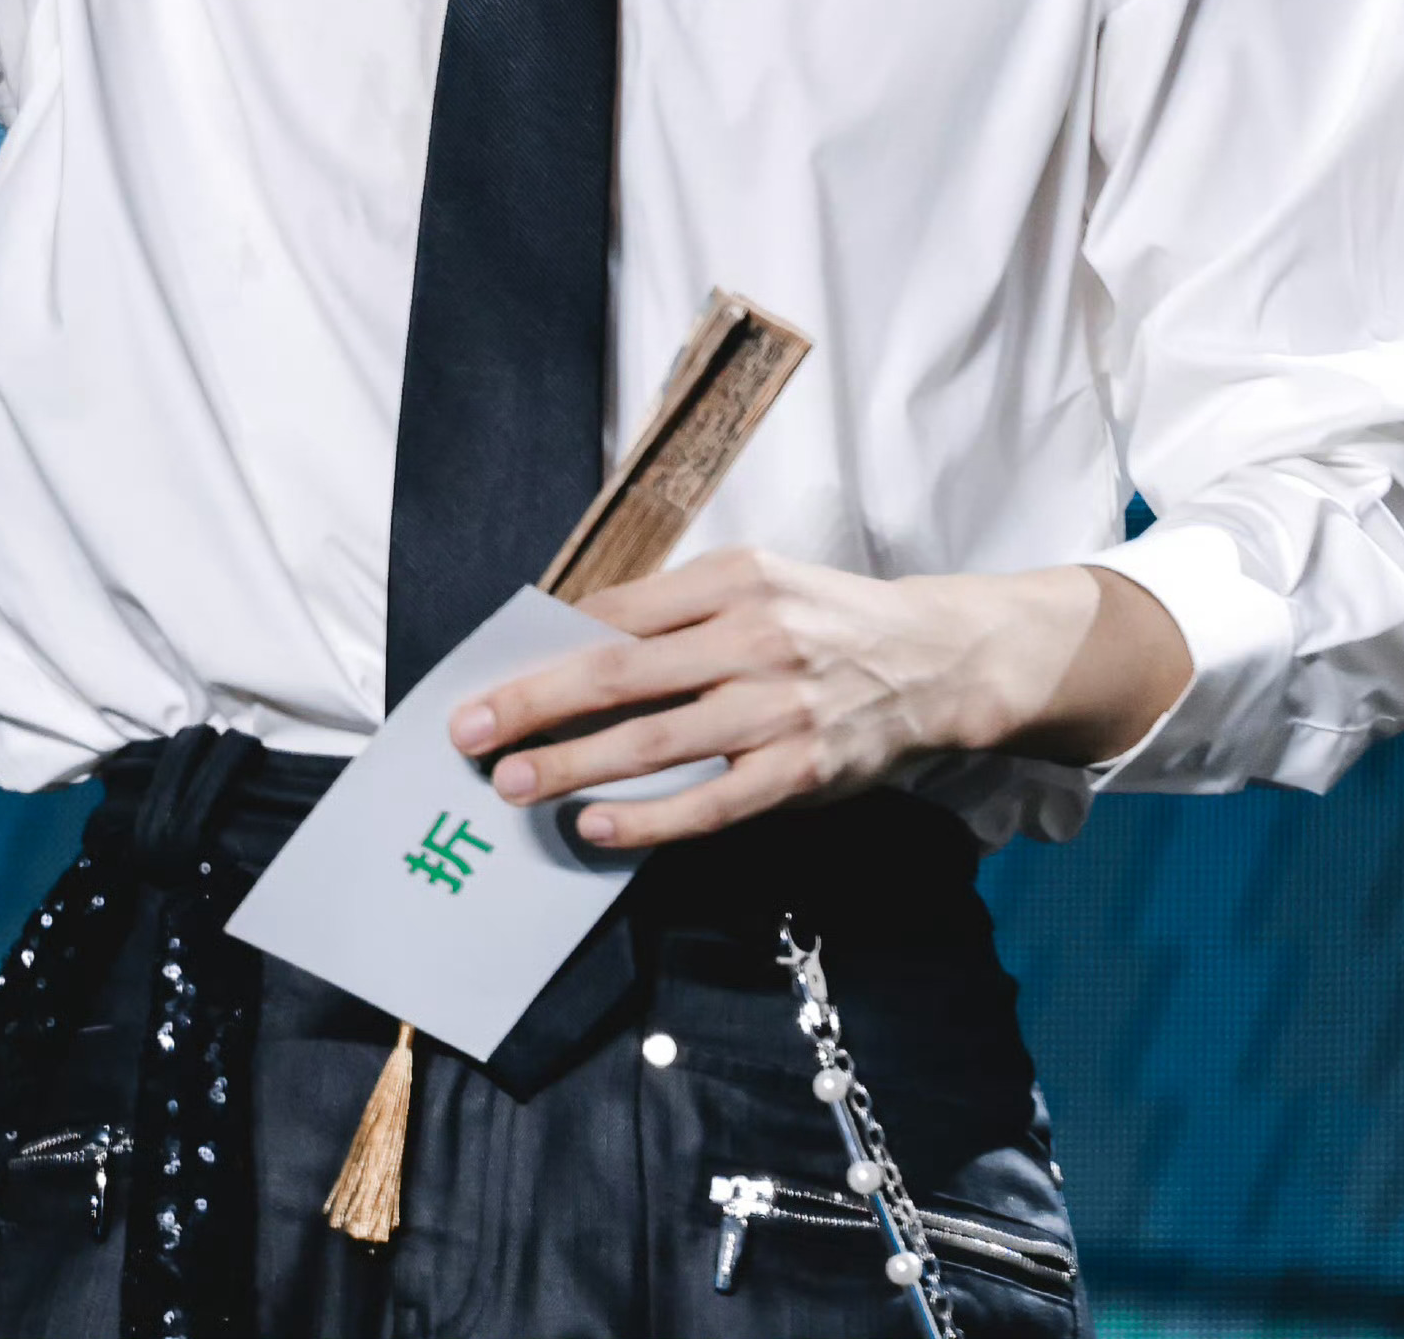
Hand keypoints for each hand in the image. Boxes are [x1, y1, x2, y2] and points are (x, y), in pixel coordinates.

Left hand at [447, 550, 1192, 849]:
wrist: (933, 661)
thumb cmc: (823, 621)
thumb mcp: (756, 583)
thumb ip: (674, 611)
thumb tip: (572, 641)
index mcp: (732, 578)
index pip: (617, 612)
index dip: (545, 648)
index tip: (486, 677)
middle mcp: (752, 636)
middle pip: (621, 672)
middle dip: (535, 703)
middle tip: (469, 732)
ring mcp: (777, 708)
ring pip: (655, 740)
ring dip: (574, 765)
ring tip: (513, 783)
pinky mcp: (799, 772)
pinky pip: (710, 802)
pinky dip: (648, 817)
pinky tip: (595, 826)